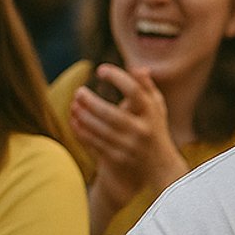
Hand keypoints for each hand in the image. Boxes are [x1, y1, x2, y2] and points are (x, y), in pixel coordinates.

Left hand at [69, 64, 187, 211]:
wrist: (160, 166)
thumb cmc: (155, 128)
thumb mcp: (157, 106)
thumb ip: (146, 86)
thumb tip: (137, 68)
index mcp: (151, 112)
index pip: (134, 91)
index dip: (116, 78)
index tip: (100, 70)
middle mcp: (141, 130)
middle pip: (111, 114)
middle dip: (91, 101)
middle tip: (79, 91)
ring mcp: (129, 146)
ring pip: (99, 129)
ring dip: (83, 116)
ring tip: (74, 104)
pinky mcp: (117, 158)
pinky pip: (94, 143)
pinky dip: (81, 131)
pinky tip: (74, 120)